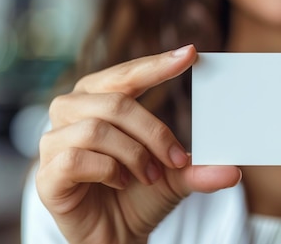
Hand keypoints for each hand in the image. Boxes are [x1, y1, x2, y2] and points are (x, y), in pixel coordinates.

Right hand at [36, 45, 240, 243]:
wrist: (115, 235)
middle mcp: (71, 112)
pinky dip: (107, 170)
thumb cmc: (138, 194)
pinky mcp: (47, 174)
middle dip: (154, 131)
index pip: (127, 74)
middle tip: (176, 158)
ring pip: (96, 129)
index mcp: (99, 99)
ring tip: (149, 175)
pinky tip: (119, 182)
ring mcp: (54, 142)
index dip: (157, 64)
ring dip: (133, 155)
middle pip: (115, 102)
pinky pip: (75, 158)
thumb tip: (233, 171)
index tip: (191, 54)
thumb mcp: (174, 176)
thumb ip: (198, 168)